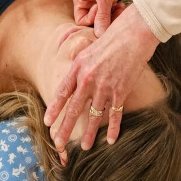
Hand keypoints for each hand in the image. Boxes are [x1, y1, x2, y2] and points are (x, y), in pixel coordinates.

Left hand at [44, 4, 158, 149]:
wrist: (133, 33)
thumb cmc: (112, 38)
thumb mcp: (89, 49)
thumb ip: (81, 66)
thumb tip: (75, 81)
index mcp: (78, 67)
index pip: (62, 92)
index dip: (55, 109)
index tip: (48, 122)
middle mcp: (88, 79)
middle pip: (74, 109)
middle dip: (65, 128)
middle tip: (58, 144)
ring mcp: (104, 86)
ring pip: (93, 115)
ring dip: (89, 133)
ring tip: (84, 147)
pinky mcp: (120, 90)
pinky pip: (114, 114)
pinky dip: (112, 128)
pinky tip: (110, 140)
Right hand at [73, 0, 137, 36]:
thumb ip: (102, 16)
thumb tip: (99, 35)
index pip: (81, 20)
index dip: (92, 20)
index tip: (102, 10)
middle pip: (93, 19)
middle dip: (104, 19)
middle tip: (114, 12)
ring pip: (103, 16)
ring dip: (112, 15)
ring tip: (119, 8)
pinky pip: (110, 10)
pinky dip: (116, 10)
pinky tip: (121, 5)